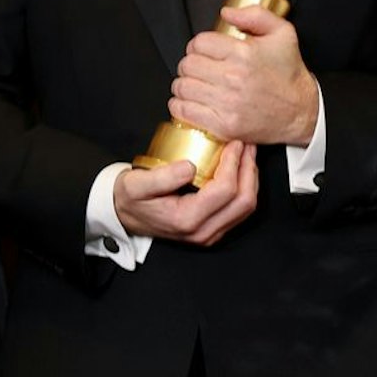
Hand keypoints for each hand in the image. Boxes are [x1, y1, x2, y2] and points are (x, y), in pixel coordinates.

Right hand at [112, 140, 257, 245]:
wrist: (125, 217)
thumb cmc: (131, 199)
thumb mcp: (136, 184)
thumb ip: (161, 177)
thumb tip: (189, 166)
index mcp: (187, 220)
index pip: (224, 191)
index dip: (234, 163)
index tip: (234, 142)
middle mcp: (203, 232)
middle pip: (243, 202)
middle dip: (249, 169)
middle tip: (246, 145)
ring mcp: (210, 234)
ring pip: (246, 208)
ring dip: (250, 178)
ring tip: (246, 153)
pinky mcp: (214, 230)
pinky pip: (239, 210)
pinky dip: (244, 187)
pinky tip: (239, 168)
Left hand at [169, 5, 317, 146]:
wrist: (301, 111)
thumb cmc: (289, 75)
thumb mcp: (283, 33)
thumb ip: (255, 15)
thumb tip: (227, 13)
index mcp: (243, 54)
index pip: (199, 43)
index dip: (198, 45)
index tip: (203, 51)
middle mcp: (233, 78)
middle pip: (187, 65)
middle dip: (189, 64)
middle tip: (198, 68)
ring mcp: (227, 104)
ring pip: (183, 87)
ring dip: (184, 84)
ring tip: (194, 85)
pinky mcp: (224, 125)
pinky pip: (185, 111)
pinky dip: (181, 105)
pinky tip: (190, 102)